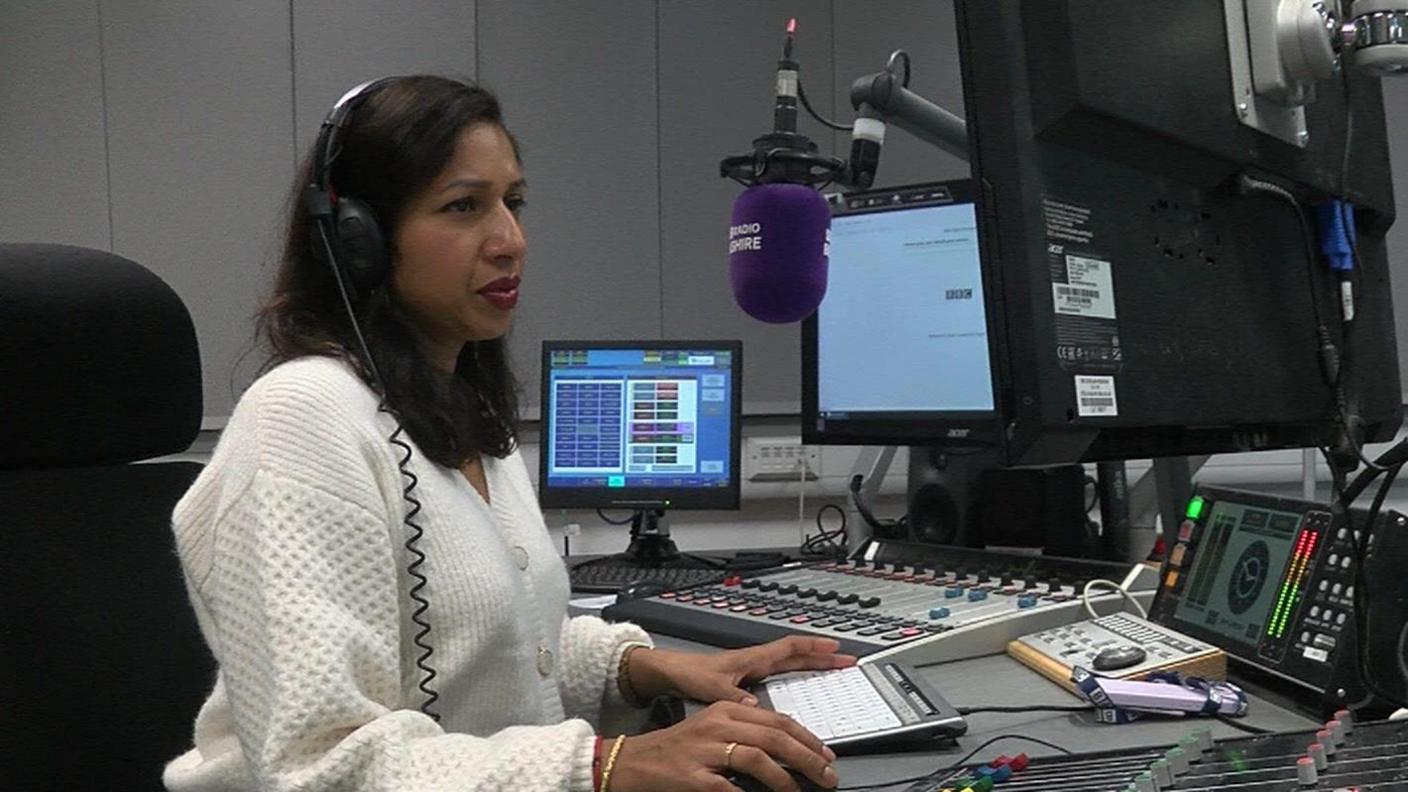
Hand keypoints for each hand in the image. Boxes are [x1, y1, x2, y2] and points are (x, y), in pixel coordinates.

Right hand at [608, 701, 837, 791]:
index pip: (778, 720)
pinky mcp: (693, 776)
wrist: (634, 761)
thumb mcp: (714, 729)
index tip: (825, 754)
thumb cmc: (677, 748)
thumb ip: (748, 732)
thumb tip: (787, 748)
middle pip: (774, 736)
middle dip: (807, 758)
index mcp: (726, 709)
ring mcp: (705, 750)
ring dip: (785, 779)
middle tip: (826, 775)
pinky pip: (729, 788)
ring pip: (757, 758)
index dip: (807, 738)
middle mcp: (718, 724)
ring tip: (798, 791)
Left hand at [629, 636, 857, 704]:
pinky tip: (800, 686)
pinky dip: (795, 675)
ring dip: (811, 665)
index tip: (837, 649)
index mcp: (752, 659)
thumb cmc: (689, 673)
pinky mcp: (746, 679)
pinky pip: (779, 673)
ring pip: (790, 663)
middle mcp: (755, 661)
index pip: (790, 648)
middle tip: (847, 661)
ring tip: (832, 670)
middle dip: (823, 657)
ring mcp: (752, 669)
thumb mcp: (712, 688)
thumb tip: (755, 706)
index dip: (814, 648)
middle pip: (797, 655)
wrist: (670, 672)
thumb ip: (734, 696)